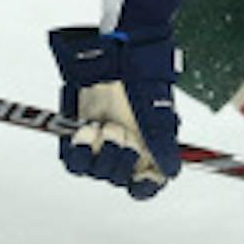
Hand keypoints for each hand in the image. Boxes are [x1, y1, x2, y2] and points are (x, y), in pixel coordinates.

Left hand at [49, 27, 179, 199]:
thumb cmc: (141, 82)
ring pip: (94, 170)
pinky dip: (79, 149)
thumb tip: (171, 172)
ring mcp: (100, 144)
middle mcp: (123, 151)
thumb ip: (163, 145)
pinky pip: (73, 160)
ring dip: (99, 152)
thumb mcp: (156, 113)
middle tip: (121, 131)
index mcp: (147, 150)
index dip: (143, 187)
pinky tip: (87, 129)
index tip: (140, 179)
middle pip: (117, 177)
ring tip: (103, 126)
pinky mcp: (77, 137)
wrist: (115, 56)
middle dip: (119, 157)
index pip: (145, 185)